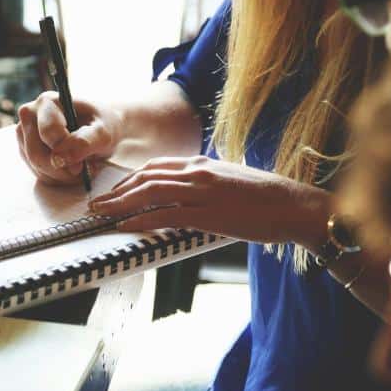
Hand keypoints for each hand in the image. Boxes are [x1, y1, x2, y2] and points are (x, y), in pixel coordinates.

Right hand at [16, 92, 122, 185]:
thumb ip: (85, 142)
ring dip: (61, 175)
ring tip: (81, 168)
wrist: (99, 129)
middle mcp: (30, 115)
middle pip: (36, 153)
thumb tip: (62, 158)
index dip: (65, 152)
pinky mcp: (26, 150)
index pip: (48, 132)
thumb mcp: (103, 132)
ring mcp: (24, 134)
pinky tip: (71, 169)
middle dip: (62, 169)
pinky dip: (57, 178)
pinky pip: (38, 173)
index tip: (81, 163)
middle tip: (82, 170)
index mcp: (48, 102)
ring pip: (36, 166)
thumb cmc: (101, 125)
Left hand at [89, 156, 329, 245]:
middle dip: (117, 191)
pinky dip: (141, 220)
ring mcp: (202, 191)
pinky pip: (165, 215)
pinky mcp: (208, 212)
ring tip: (102, 214)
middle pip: (146, 177)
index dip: (130, 179)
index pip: (155, 166)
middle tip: (97, 204)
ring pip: (149, 193)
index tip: (115, 191)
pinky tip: (126, 226)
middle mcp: (198, 172)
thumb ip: (206, 184)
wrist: (293, 205)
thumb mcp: (230, 181)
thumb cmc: (266, 198)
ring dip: (120, 204)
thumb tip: (188, 195)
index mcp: (202, 163)